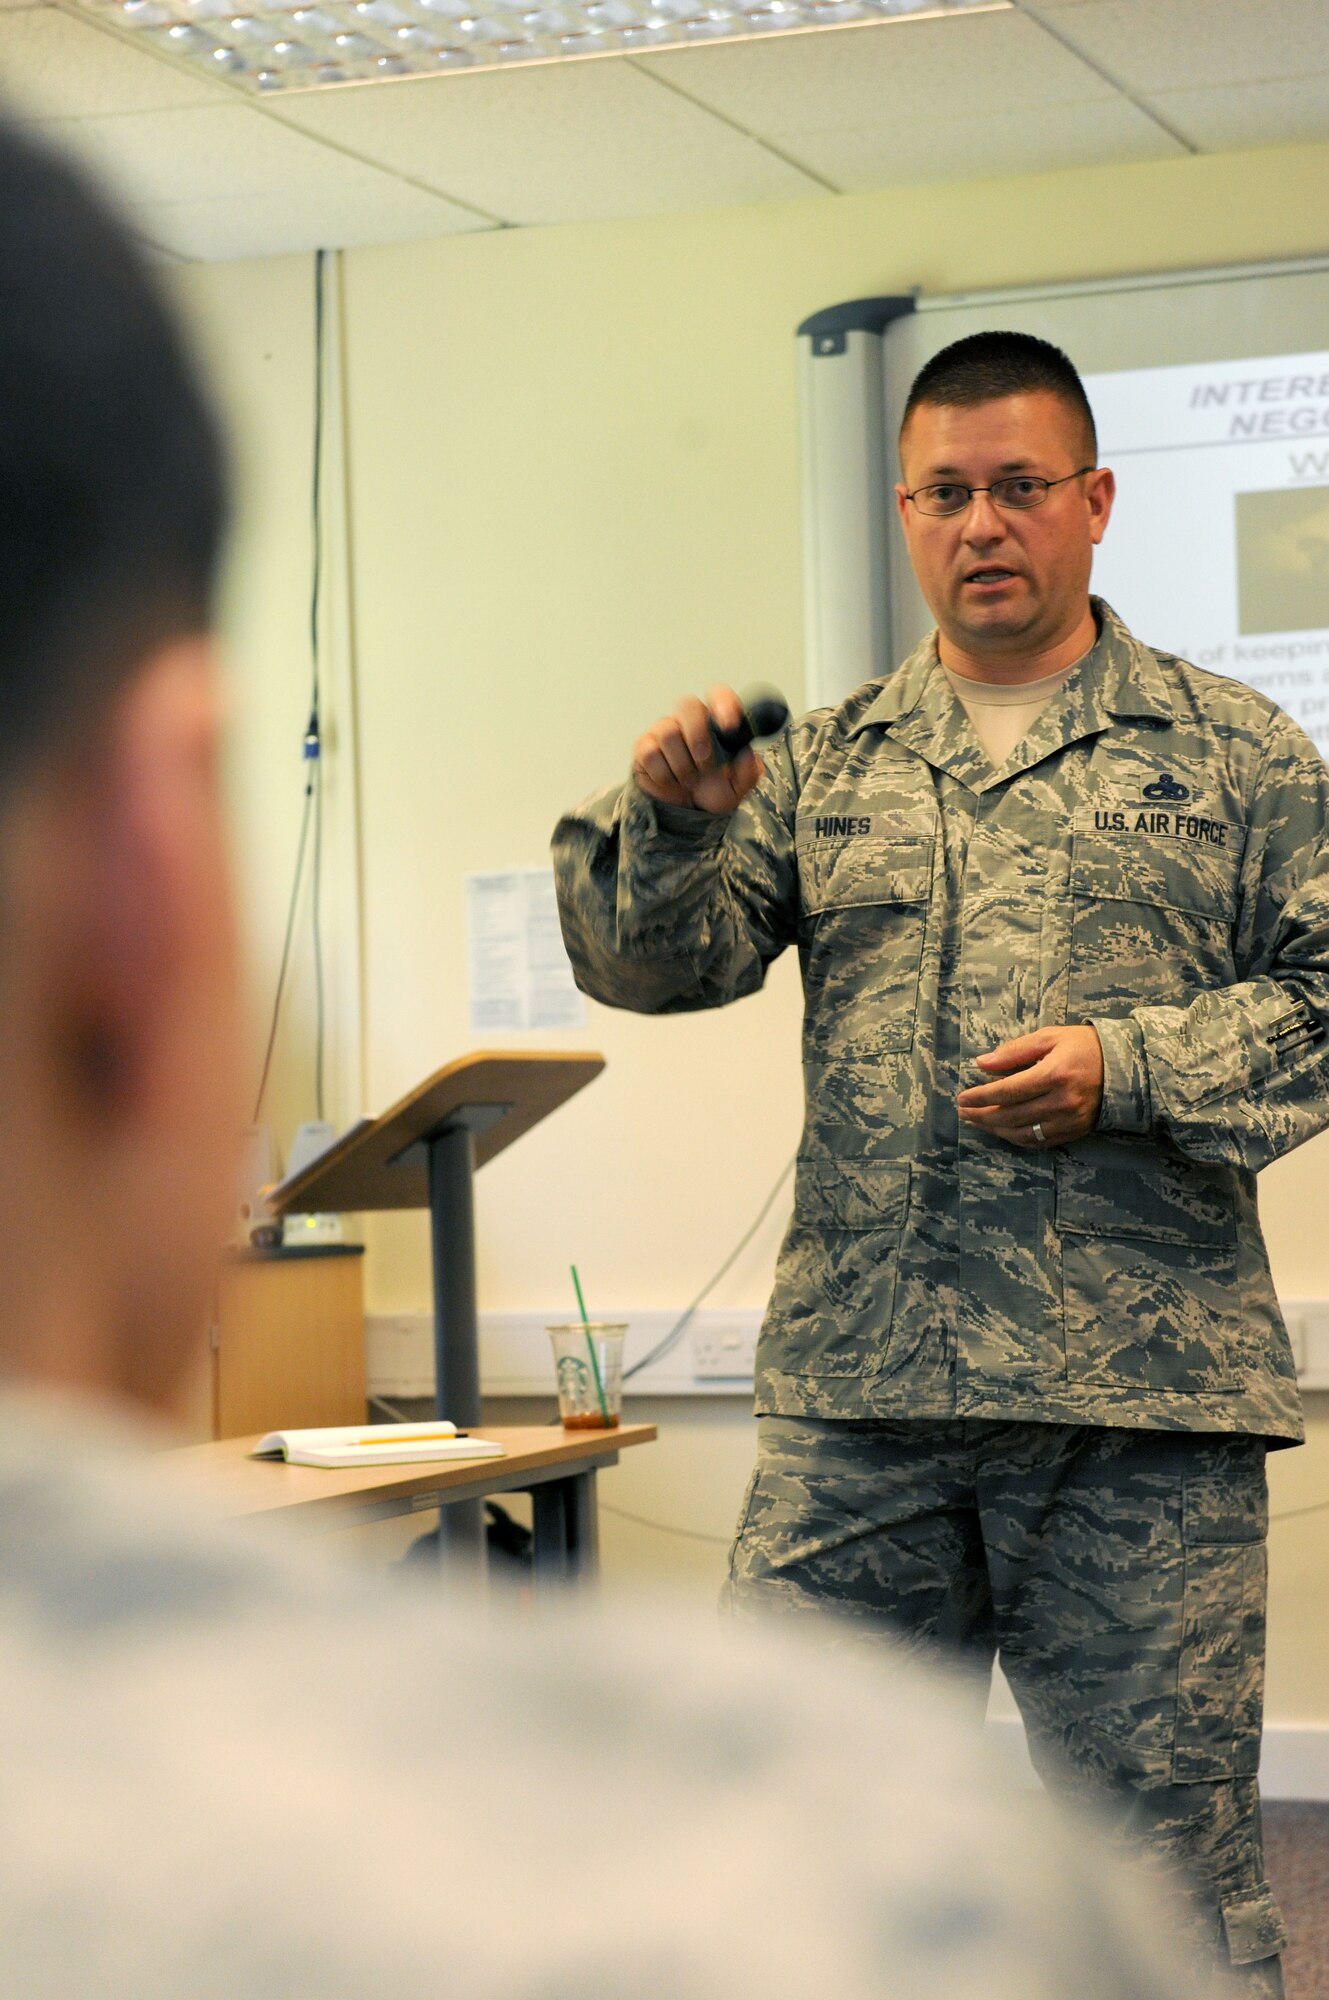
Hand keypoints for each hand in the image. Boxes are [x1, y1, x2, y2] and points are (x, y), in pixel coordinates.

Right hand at [632, 685, 763, 815]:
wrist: (687, 813)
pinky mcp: (644, 748)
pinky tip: (672, 782)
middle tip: (706, 764)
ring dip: (682, 765)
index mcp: (715, 723)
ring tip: (690, 780)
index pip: (718, 695)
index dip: (723, 702)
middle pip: (687, 704)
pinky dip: (664, 774)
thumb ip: (748, 771)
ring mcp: (664, 732)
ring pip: (668, 732)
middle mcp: (688, 721)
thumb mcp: (738, 787)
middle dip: (698, 735)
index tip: (730, 724)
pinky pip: (651, 753)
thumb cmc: (713, 791)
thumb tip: (747, 753)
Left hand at [956, 1026, 1103, 1148]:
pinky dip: (1017, 1138)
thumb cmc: (1084, 1046)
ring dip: (995, 1129)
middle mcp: (1062, 1102)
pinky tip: (1003, 1130)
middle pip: (1011, 1115)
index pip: (1007, 1091)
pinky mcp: (1075, 1131)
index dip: (980, 1097)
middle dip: (982, 1115)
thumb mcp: (1050, 1037)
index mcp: (1054, 1074)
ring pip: (1022, 1133)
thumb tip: (982, 1063)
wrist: (1125, 1067)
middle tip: (963, 1112)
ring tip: (978, 1121)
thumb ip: (1014, 1051)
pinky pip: (1039, 1141)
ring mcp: (1070, 1120)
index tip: (961, 1097)